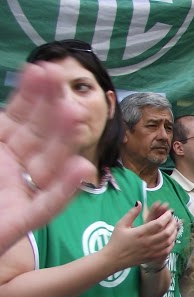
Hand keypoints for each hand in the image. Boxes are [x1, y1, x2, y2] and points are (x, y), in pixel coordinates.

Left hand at [0, 62, 95, 252]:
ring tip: (74, 116)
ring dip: (63, 142)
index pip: (17, 119)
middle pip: (37, 137)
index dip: (29, 96)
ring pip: (47, 166)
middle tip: (64, 86)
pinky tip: (80, 169)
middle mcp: (12, 170)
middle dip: (51, 112)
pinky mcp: (21, 223)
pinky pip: (46, 205)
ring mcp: (19, 196)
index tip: (42, 70)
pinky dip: (64, 189)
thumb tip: (4, 111)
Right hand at [101, 202, 176, 270]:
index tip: (169, 212)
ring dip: (174, 233)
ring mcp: (151, 251)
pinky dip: (171, 243)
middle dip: (172, 224)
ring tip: (173, 227)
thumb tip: (139, 202)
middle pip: (167, 232)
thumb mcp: (121, 224)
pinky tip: (171, 239)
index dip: (167, 217)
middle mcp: (148, 242)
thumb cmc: (116, 241)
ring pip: (168, 242)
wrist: (113, 259)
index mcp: (140, 232)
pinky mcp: (152, 257)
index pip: (159, 223)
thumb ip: (131, 213)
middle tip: (173, 219)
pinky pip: (167, 250)